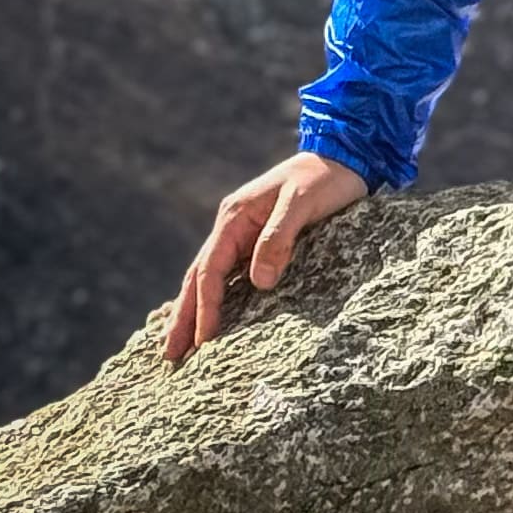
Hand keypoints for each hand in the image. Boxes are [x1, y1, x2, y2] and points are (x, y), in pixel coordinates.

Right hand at [165, 150, 367, 363]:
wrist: (343, 158)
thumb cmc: (323, 179)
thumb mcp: (302, 203)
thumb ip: (278, 238)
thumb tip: (259, 283)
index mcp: (235, 216)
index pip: (211, 269)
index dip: (205, 306)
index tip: (202, 341)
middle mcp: (232, 227)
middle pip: (199, 277)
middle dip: (183, 316)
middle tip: (170, 355)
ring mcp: (243, 235)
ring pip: (209, 278)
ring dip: (192, 311)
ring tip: (179, 346)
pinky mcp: (258, 243)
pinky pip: (228, 276)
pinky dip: (214, 299)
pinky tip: (209, 318)